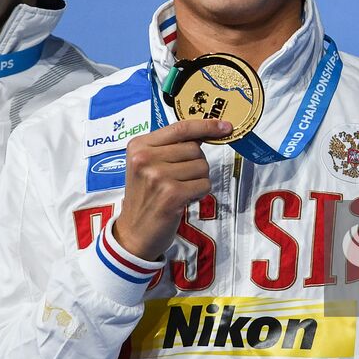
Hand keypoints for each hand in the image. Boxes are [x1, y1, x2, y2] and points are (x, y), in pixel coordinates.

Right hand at [111, 118, 228, 260]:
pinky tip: (184, 199)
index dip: (206, 126)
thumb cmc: (146, 196)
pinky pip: (204, 184)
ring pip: (202, 166)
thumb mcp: (147, 164)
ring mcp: (158, 177)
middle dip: (196, 164)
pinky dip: (200, 192)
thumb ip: (171, 147)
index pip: (180, 128)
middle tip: (180, 179)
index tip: (225, 127)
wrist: (133, 232)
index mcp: (139, 146)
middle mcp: (145, 158)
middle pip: (194, 149)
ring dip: (198, 179)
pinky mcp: (172, 195)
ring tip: (180, 190)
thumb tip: (208, 131)